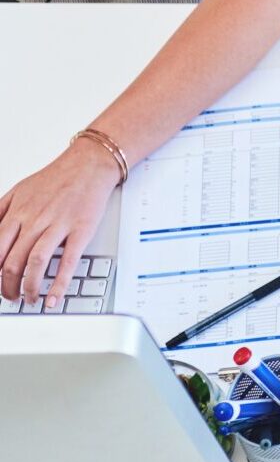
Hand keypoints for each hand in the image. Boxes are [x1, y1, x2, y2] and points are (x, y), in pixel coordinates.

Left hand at [0, 139, 120, 305]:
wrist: (90, 163)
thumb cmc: (57, 177)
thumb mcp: (19, 190)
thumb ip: (0, 212)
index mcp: (18, 212)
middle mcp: (35, 220)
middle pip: (11, 262)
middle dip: (7, 286)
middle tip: (11, 295)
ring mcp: (59, 224)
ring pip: (34, 264)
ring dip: (28, 288)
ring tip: (30, 298)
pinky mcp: (81, 229)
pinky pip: (68, 261)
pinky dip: (59, 285)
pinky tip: (54, 298)